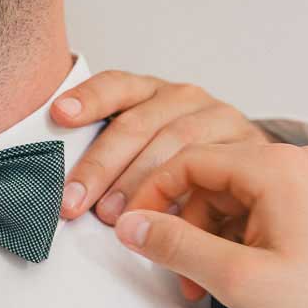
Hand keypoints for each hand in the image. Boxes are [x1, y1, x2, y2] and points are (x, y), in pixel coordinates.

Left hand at [53, 71, 268, 224]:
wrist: (245, 177)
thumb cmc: (176, 168)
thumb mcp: (139, 154)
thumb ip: (108, 162)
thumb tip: (64, 194)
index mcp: (150, 93)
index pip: (116, 87)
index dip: (88, 99)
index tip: (59, 115)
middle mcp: (184, 99)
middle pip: (138, 124)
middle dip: (101, 166)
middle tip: (74, 203)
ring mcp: (218, 119)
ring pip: (176, 145)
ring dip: (142, 184)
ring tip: (117, 219)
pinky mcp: (248, 146)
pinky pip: (216, 171)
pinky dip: (191, 202)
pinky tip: (168, 221)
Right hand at [114, 142, 307, 307]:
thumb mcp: (235, 278)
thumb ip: (175, 246)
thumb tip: (131, 226)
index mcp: (277, 168)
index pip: (190, 160)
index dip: (152, 194)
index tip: (133, 228)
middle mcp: (295, 163)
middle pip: (209, 177)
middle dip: (182, 224)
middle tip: (170, 267)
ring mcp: (307, 182)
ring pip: (229, 196)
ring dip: (205, 237)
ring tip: (201, 283)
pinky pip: (254, 208)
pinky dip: (232, 239)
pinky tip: (228, 275)